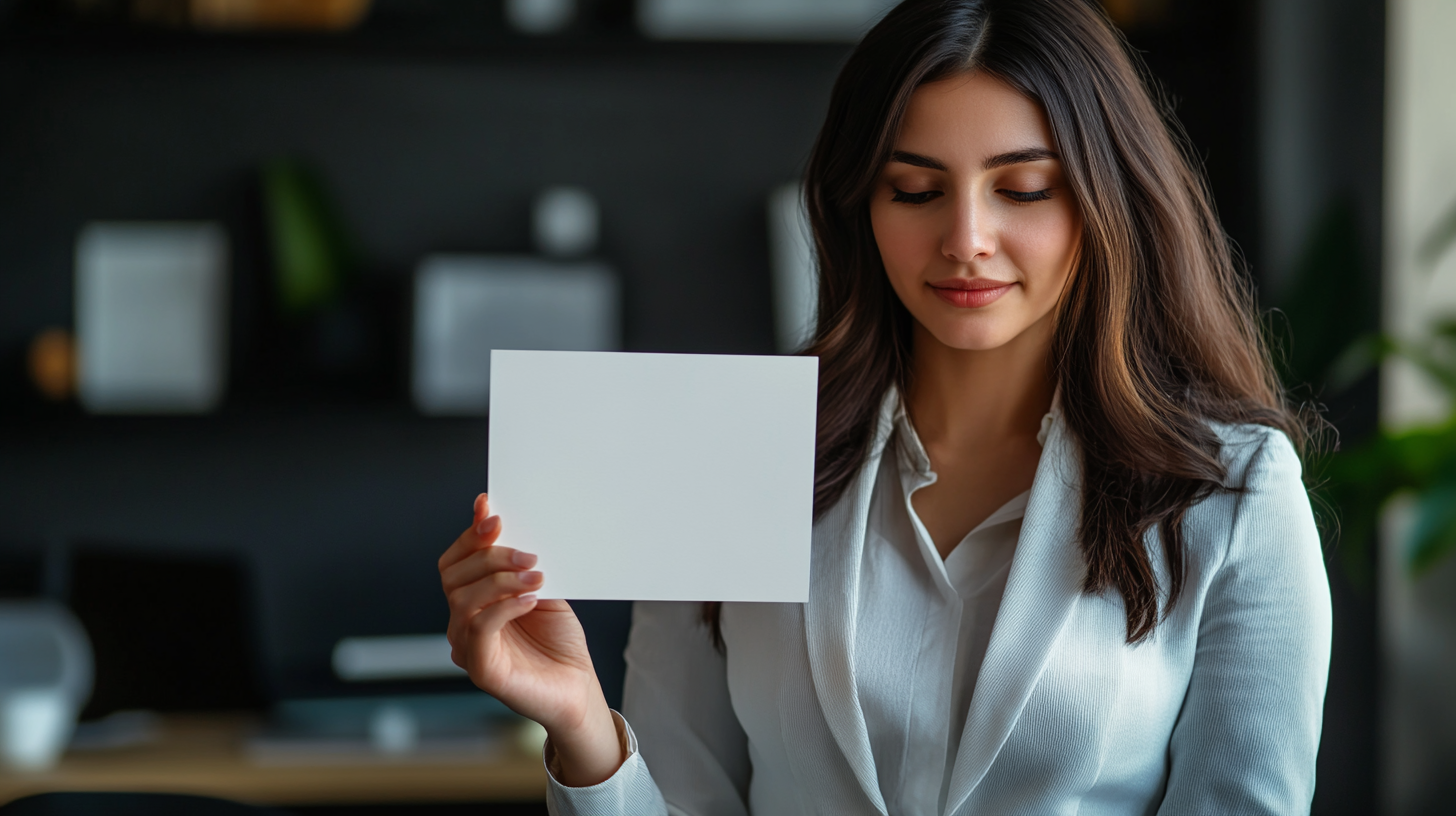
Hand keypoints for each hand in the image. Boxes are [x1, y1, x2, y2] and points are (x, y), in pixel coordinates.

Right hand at [439, 494, 623, 785]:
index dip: (469, 536)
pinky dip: (504, 607)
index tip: (493, 513)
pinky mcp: (482, 670)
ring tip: (536, 575)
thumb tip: (502, 518)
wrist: (578, 689)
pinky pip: (480, 629)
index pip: (454, 563)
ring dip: (500, 579)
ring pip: (463, 600)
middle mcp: (462, 624)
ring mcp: (467, 647)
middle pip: (453, 577)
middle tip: (528, 553)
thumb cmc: (559, 642)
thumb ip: (521, 561)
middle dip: (489, 556)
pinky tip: (530, 599)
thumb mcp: (542, 590)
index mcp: (472, 603)